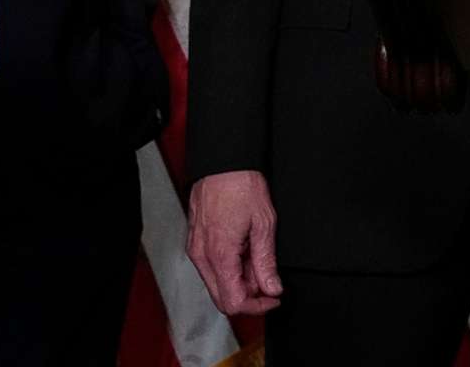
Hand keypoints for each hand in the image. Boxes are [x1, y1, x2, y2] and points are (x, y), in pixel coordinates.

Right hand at [187, 170, 282, 315]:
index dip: (257, 306)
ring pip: (216, 284)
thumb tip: (272, 287)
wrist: (223, 163)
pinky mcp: (195, 243)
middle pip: (222, 298)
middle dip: (248, 296)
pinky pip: (211, 268)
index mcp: (219, 255)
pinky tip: (244, 251)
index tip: (273, 297)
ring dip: (239, 281)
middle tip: (268, 281)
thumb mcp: (264, 224)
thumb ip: (266, 261)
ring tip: (257, 258)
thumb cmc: (241, 185)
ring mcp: (196, 250)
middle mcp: (202, 256)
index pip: (233, 302)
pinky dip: (229, 269)